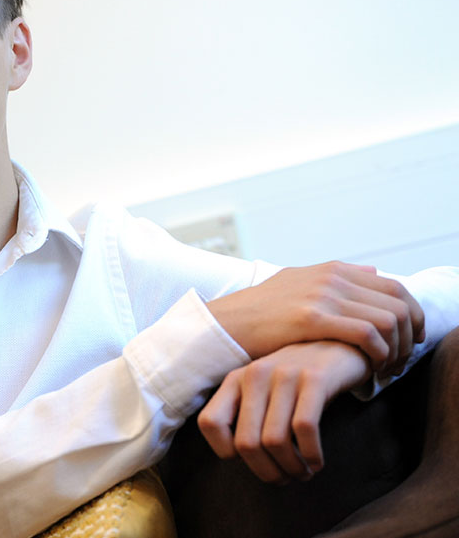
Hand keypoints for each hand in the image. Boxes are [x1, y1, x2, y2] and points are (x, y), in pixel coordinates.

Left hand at [197, 340, 369, 482]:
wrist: (339, 346)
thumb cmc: (297, 380)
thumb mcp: (263, 390)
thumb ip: (247, 414)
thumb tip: (241, 458)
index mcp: (235, 379)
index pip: (209, 423)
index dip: (225, 451)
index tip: (249, 460)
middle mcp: (255, 374)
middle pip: (246, 442)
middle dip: (266, 471)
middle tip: (284, 478)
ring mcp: (284, 374)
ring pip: (274, 440)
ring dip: (291, 468)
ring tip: (303, 472)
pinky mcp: (315, 378)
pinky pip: (305, 428)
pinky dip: (311, 455)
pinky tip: (316, 461)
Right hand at [206, 261, 423, 371]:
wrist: (228, 322)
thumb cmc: (262, 311)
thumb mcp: (299, 282)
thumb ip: (337, 277)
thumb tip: (372, 271)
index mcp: (333, 269)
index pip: (395, 287)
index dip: (411, 316)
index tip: (407, 340)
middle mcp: (333, 277)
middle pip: (398, 303)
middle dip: (408, 336)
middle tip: (399, 360)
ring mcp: (322, 295)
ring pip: (388, 320)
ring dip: (395, 349)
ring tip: (385, 369)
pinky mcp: (312, 318)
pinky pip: (366, 334)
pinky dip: (378, 354)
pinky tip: (369, 369)